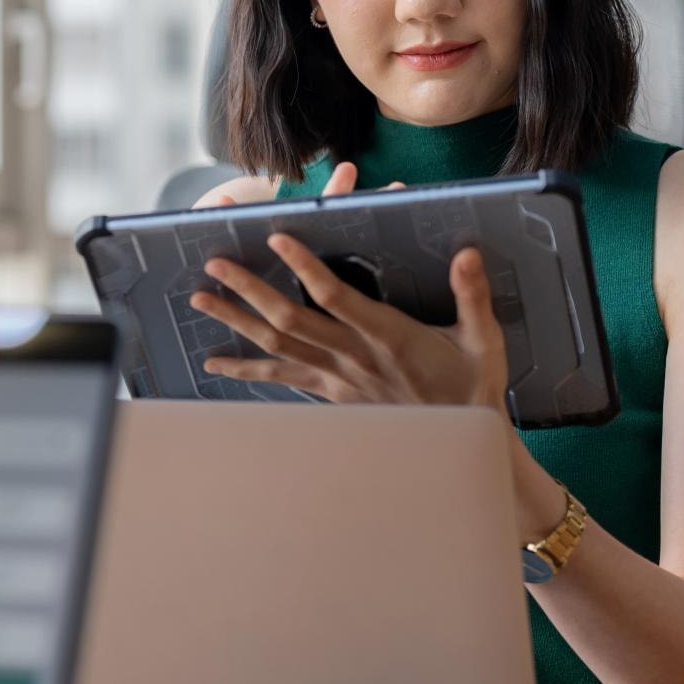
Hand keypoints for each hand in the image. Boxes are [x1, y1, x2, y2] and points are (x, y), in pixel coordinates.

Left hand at [189, 163, 506, 412]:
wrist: (459, 445)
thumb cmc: (472, 388)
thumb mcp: (483, 340)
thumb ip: (472, 295)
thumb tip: (468, 253)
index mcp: (386, 337)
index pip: (336, 296)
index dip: (305, 267)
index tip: (277, 238)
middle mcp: (352, 357)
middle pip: (290, 319)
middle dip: (250, 290)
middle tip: (215, 264)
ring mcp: (336, 378)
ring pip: (276, 347)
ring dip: (236, 322)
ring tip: (200, 299)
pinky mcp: (328, 394)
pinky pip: (279, 379)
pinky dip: (244, 371)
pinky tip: (213, 364)